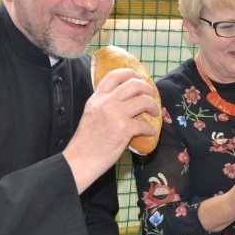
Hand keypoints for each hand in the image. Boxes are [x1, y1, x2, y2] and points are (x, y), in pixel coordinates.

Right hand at [64, 68, 159, 192]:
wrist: (80, 160)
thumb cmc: (85, 142)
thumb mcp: (90, 114)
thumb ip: (104, 105)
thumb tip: (124, 102)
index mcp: (97, 98)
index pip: (114, 76)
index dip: (130, 73)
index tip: (139, 78)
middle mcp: (106, 102)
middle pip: (134, 84)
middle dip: (147, 89)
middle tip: (151, 96)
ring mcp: (116, 114)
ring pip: (144, 100)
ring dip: (153, 106)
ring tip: (154, 113)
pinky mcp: (124, 129)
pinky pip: (145, 124)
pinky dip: (151, 129)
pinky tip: (150, 133)